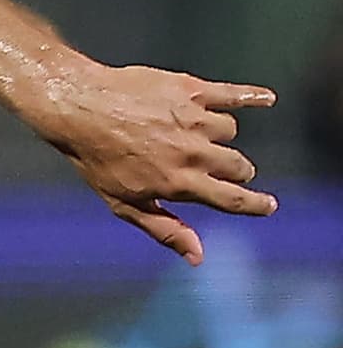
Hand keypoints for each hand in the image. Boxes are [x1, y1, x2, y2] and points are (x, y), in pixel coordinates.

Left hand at [25, 64, 275, 261]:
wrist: (78, 106)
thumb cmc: (96, 158)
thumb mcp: (124, 203)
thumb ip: (165, 229)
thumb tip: (198, 258)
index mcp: (177, 182)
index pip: (231, 199)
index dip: (255, 205)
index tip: (269, 206)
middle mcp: (191, 153)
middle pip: (239, 166)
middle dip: (235, 171)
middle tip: (218, 166)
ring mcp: (194, 120)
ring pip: (230, 131)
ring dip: (218, 135)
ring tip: (189, 131)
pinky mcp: (191, 90)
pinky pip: (233, 94)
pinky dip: (252, 97)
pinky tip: (266, 99)